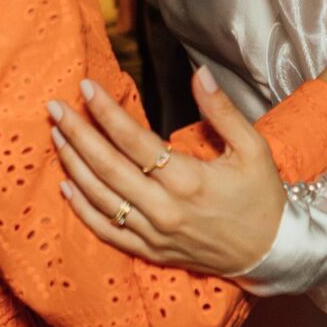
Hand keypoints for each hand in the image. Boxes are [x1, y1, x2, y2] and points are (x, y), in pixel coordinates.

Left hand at [49, 68, 286, 274]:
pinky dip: (83, 211)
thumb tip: (199, 74)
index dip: (107, 112)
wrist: (271, 252)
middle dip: (78, 134)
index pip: (134, 140)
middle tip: (55, 108)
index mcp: (189, 180)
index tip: (87, 87)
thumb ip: (223, 111)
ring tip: (57, 136)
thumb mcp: (253, 148)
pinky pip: (108, 232)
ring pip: (101, 198)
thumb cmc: (263, 196)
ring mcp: (155, 234)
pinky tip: (67, 187)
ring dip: (75, 166)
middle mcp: (165, 209)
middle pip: (108, 167)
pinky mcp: (151, 252)